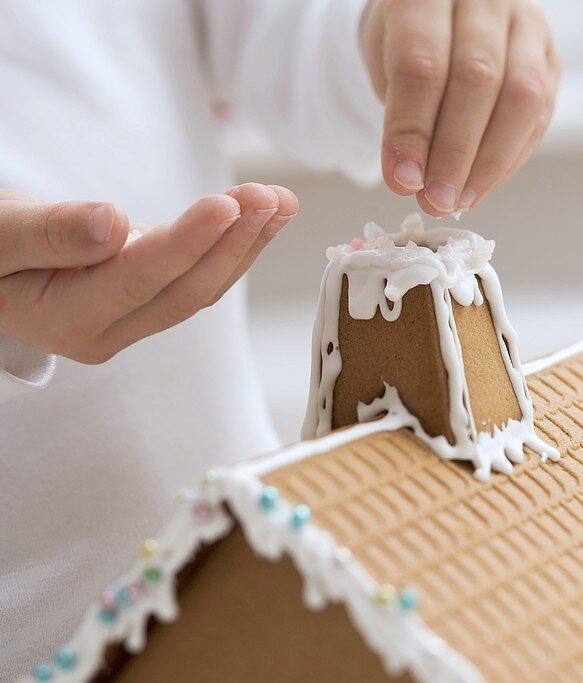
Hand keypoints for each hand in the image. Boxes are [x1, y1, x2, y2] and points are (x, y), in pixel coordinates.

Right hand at [0, 184, 297, 363]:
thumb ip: (49, 233)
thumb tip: (113, 223)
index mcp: (64, 318)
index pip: (136, 280)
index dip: (184, 244)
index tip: (226, 204)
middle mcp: (103, 332)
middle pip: (181, 293)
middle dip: (232, 244)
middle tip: (271, 197)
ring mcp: (125, 324)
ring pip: (195, 290)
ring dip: (243, 246)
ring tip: (281, 202)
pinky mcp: (139, 304)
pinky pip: (191, 280)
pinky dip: (228, 247)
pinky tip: (259, 217)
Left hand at [360, 0, 560, 214]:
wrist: (440, 24)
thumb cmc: (409, 45)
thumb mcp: (384, 69)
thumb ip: (398, 118)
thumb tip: (410, 181)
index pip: (423, 63)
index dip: (413, 130)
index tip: (404, 181)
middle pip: (477, 79)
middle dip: (454, 153)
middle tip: (436, 200)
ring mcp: (526, 23)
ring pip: (521, 96)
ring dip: (489, 162)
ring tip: (459, 199)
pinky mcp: (550, 56)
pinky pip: (540, 114)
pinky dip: (509, 159)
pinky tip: (481, 184)